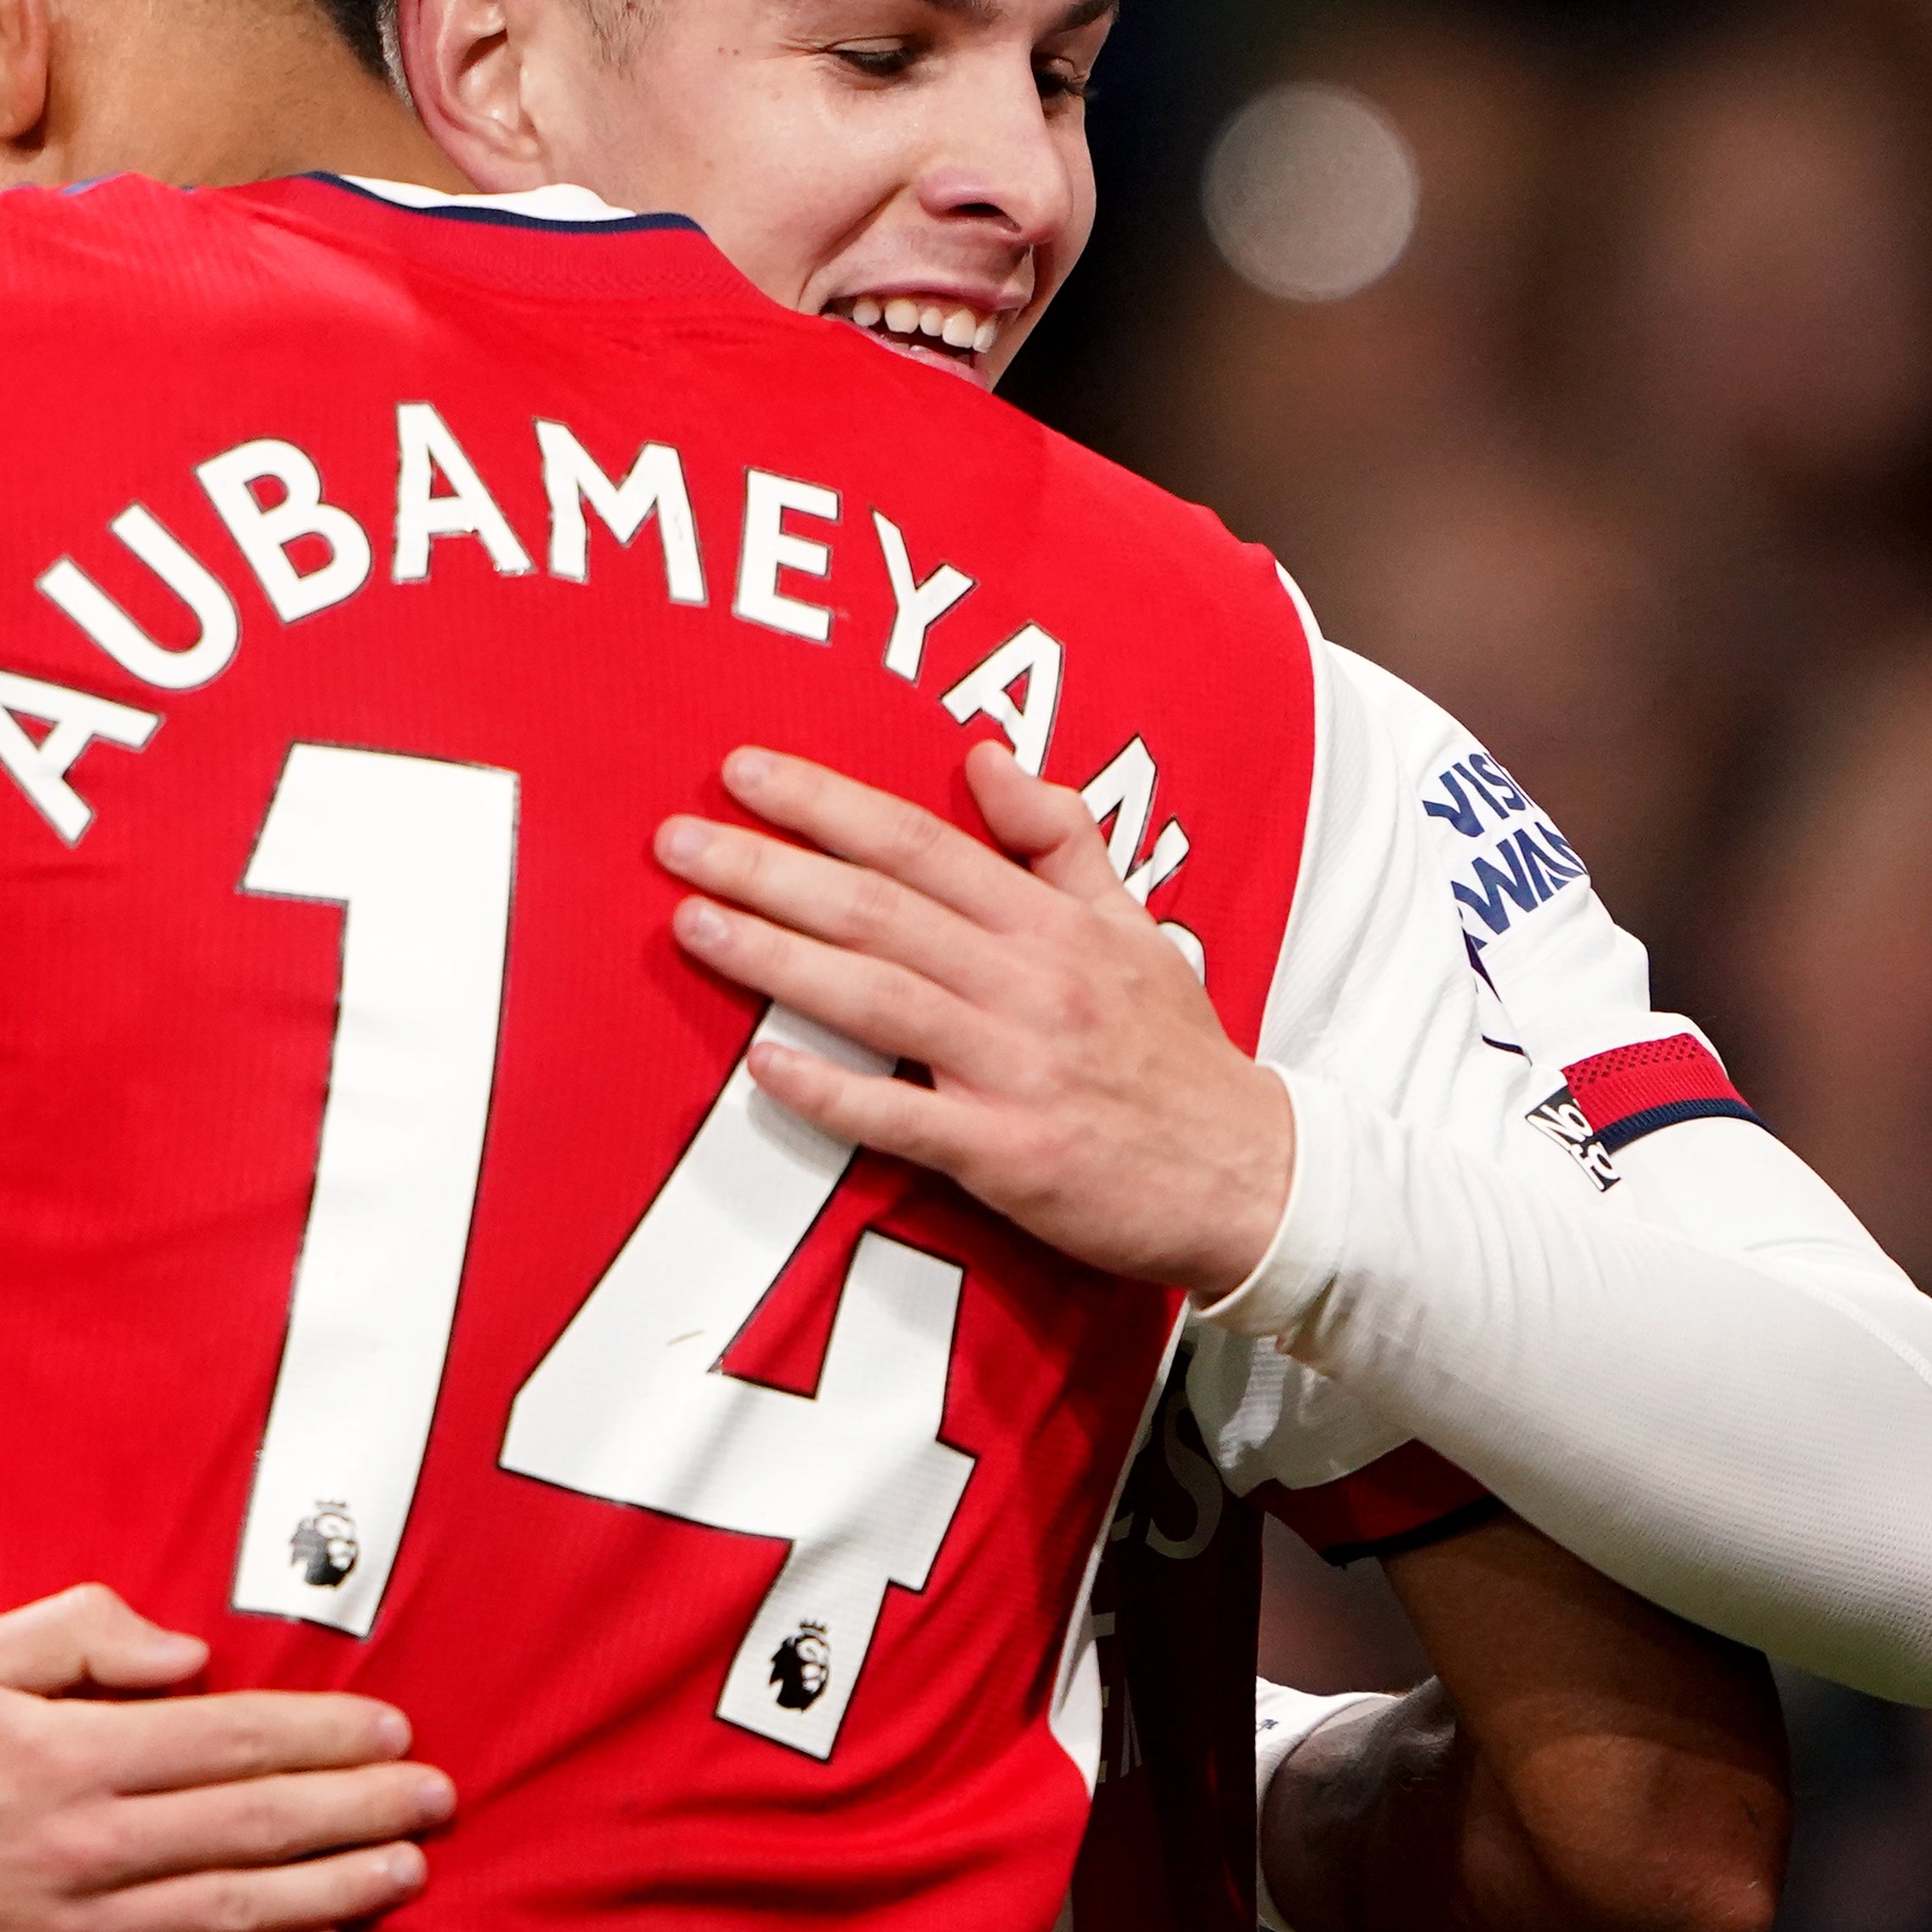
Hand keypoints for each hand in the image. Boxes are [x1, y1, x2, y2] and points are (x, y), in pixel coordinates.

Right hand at [0, 1582, 452, 1931]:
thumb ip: (83, 1636)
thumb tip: (188, 1653)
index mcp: (60, 1757)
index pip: (228, 1742)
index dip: (321, 1735)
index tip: (390, 1727)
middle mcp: (76, 1850)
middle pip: (252, 1829)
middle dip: (358, 1809)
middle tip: (436, 1796)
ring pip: (234, 1913)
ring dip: (334, 1889)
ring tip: (404, 1867)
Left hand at [654, 740, 1293, 1298]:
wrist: (1253, 1177)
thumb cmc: (1176, 1051)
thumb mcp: (1134, 921)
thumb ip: (1057, 836)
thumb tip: (985, 755)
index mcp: (1050, 922)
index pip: (919, 841)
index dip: (825, 803)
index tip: (744, 771)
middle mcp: (1029, 983)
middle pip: (877, 908)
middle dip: (769, 867)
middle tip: (678, 840)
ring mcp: (1016, 1068)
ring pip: (878, 997)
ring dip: (775, 957)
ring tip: (693, 923)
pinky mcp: (1009, 1154)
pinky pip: (903, 1118)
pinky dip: (832, 1091)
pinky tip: (763, 1064)